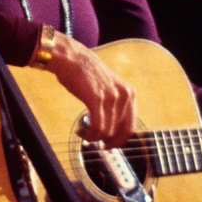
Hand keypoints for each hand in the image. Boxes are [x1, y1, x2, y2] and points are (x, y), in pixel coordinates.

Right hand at [49, 33, 136, 147]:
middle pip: (121, 132)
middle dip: (109, 142)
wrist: (70, 57)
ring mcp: (111, 97)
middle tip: (97, 144)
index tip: (109, 144)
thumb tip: (111, 130)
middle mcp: (124, 95)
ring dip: (94, 137)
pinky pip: (98, 127)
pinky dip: (90, 134)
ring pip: (107, 131)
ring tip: (83, 133)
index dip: (119, 140)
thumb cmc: (84, 71)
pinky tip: (81, 131)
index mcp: (129, 93)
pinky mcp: (97, 100)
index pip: (131, 126)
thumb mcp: (108, 87)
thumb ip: (114, 104)